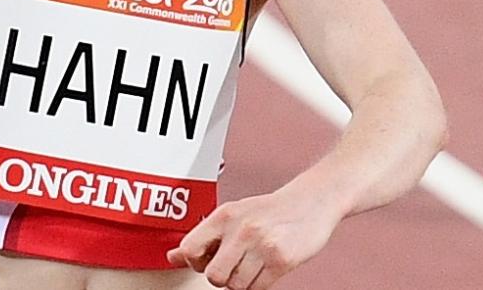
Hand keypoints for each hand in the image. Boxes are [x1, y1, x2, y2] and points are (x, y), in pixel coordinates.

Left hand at [166, 182, 341, 288]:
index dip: (195, 262)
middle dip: (221, 277)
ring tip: (252, 265)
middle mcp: (241, 229)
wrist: (310, 202)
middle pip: (213, 275)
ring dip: (242, 282)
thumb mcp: (233, 215)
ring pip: (236, 285)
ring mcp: (262, 245)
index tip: (206, 260)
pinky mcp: (281, 260)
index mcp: (224, 215)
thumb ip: (204, 236)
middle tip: (233, 266)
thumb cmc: (269, 211)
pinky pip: (258, 289)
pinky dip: (258, 285)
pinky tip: (264, 269)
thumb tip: (172, 256)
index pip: (190, 248)